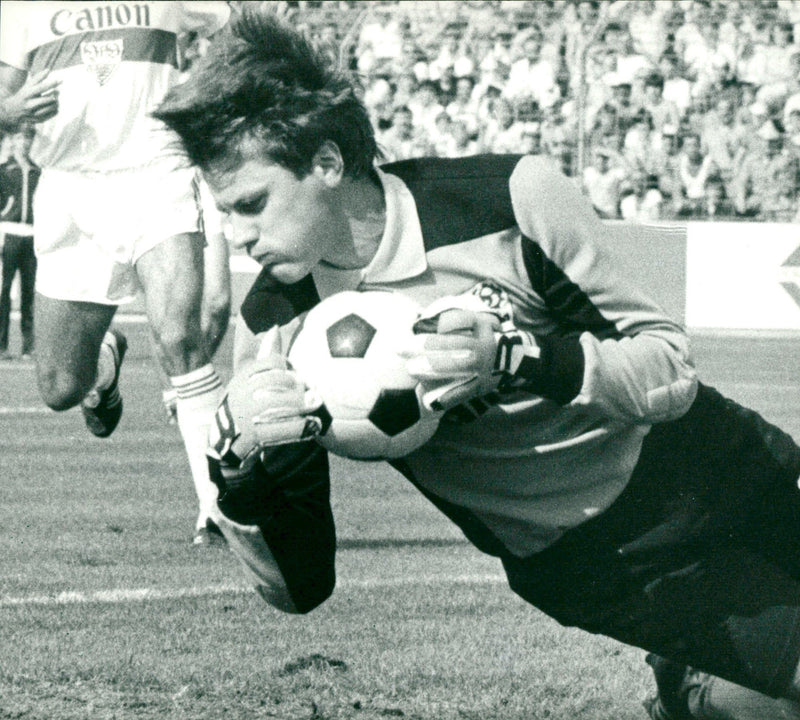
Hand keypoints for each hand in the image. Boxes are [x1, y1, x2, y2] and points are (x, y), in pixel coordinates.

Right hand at [0, 70, 59, 129]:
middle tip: (58, 92)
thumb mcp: (27, 86)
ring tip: (56, 99)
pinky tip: (55, 106)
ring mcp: (34, 113)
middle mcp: (30, 104)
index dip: (51, 84)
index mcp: (26, 94)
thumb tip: (48, 70)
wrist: (13, 111)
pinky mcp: (39, 120)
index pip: (40, 88)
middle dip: (54, 95)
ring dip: (56, 102)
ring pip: (51, 108)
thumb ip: (38, 78)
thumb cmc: (23, 95)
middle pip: (47, 99)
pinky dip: (56, 109)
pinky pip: (53, 114)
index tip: (60, 80)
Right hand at [207, 332, 323, 474]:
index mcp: (242, 377)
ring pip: (278, 405)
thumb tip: (275, 327)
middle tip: (314, 393)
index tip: (300, 376)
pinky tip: (312, 427)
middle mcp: (240, 393)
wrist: (224, 443)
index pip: (270, 363)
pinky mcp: (250, 435)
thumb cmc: (245, 405)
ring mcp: (243, 414)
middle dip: (298, 386)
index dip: (289, 368)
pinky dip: (299, 428)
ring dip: (301, 406)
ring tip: (316, 408)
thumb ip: (265, 357)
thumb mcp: (250, 381)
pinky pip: (279, 430)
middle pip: (276, 382)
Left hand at [400, 304, 540, 411]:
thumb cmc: (486, 337)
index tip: (413, 325)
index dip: (438, 323)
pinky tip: (428, 402)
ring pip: (460, 367)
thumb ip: (454, 320)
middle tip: (401, 347)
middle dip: (428, 346)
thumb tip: (422, 319)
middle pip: (456, 345)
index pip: (458, 321)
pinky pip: (463, 392)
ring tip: (411, 368)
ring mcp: (484, 367)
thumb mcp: (477, 322)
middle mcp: (483, 346)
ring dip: (434, 369)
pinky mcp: (482, 386)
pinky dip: (446, 398)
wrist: (515, 361)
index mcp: (481, 327)